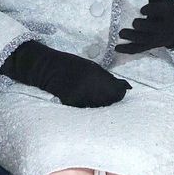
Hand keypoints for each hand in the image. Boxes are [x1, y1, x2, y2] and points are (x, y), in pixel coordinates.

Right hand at [0, 41, 129, 107]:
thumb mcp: (92, 67)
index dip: (119, 92)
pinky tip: (88, 102)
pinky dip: (90, 107)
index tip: (120, 90)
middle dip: (112, 99)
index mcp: (95, 76)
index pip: (116, 92)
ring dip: (101, 104)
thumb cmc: (71, 65)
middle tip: (109, 95)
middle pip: (108, 102)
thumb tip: (127, 88)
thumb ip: (109, 78)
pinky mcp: (71, 104)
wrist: (46, 68)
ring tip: (97, 98)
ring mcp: (79, 97)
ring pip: (98, 107)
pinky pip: (86, 109)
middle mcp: (88, 87)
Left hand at [114, 0, 173, 55]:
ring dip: (133, 38)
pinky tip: (116, 47)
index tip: (142, 9)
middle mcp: (163, 27)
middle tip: (134, 22)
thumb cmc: (166, 10)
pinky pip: (139, 49)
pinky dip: (128, 49)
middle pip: (154, 29)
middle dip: (144, 27)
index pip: (161, 12)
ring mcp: (156, 39)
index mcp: (167, 13)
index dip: (153, 11)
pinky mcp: (149, 46)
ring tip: (121, 33)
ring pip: (145, 41)